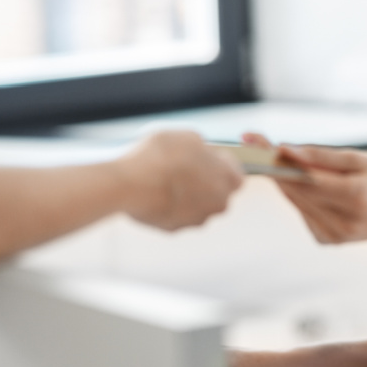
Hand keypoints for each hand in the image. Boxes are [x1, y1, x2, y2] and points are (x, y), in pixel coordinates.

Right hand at [117, 130, 243, 229]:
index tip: (210, 160)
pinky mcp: (173, 229)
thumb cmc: (161, 156)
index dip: (222, 166)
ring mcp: (195, 220)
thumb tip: (202, 152)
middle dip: (205, 181)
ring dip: (186, 195)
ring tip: (165, 179)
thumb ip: (203, 148)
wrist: (130, 183)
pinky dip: (169, 206)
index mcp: (227, 180)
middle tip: (185, 168)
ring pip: (196, 206)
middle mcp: (217, 204)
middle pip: (217, 193)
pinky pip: (176, 215)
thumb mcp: (188, 137)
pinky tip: (154, 192)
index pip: (236, 176)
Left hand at [241, 133, 366, 248]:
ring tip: (276, 155)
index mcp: (356, 199)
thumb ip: (322, 158)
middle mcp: (342, 223)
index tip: (258, 142)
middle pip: (296, 190)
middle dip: (274, 164)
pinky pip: (303, 210)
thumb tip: (285, 151)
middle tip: (254, 140)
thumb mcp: (362, 161)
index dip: (281, 161)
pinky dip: (301, 195)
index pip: (308, 178)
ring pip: (296, 200)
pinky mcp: (325, 241)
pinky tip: (310, 185)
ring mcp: (332, 236)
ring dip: (284, 178)